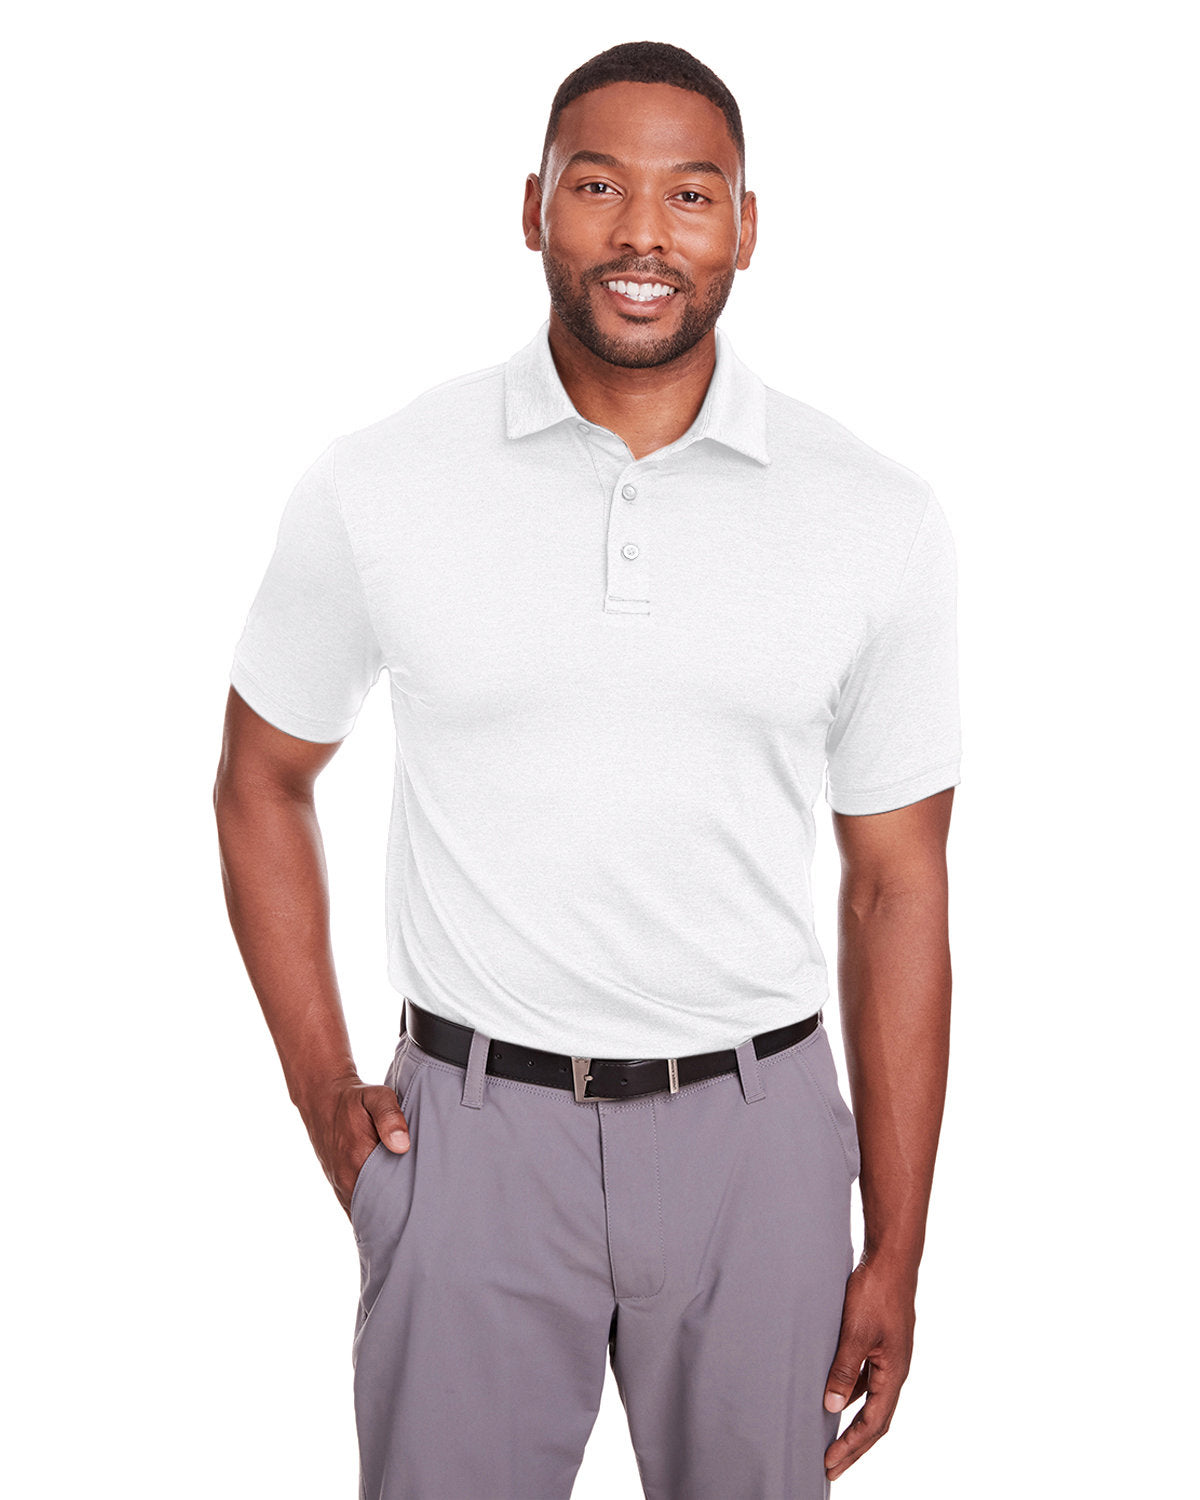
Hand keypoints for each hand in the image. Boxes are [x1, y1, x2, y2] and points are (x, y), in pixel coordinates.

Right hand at [302, 1076, 410, 1217]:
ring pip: (364, 1211)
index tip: (426, 1206)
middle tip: (422, 1216)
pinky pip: (354, 1208)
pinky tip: (385, 1217)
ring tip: (407, 1221)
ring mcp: (340, 1183)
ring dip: (382, 1216)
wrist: (323, 1099)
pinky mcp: (338, 1184)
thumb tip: (402, 1145)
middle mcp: (346, 1177)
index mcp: (358, 1158)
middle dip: (397, 1215)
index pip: (387, 1194)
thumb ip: (390, 1117)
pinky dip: (369, 1214)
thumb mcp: (376, 1097)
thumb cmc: (355, 1099)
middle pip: (377, 1208)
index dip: (406, 1203)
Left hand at [822, 1258, 916, 1480]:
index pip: (873, 1423)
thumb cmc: (876, 1292)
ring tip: (830, 1439)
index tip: (830, 1464)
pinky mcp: (881, 1342)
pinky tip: (834, 1394)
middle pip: (876, 1420)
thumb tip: (832, 1407)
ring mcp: (890, 1356)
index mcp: (894, 1373)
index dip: (852, 1446)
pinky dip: (851, 1393)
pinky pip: (866, 1378)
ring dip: (852, 1421)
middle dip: (853, 1446)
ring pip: (871, 1400)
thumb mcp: (855, 1333)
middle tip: (830, 1467)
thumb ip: (844, 1370)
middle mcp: (895, 1370)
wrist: (890, 1257)